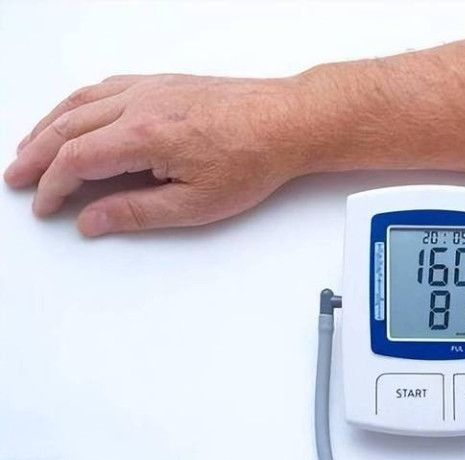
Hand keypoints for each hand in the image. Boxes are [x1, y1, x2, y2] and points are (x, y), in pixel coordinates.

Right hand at [4, 74, 320, 235]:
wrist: (288, 122)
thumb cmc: (253, 159)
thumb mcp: (195, 204)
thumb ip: (136, 213)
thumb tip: (92, 221)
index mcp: (143, 135)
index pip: (75, 160)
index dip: (53, 186)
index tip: (44, 205)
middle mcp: (139, 103)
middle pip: (67, 127)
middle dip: (36, 155)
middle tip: (18, 177)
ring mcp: (151, 88)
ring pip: (81, 102)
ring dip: (49, 125)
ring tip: (31, 147)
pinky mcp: (164, 82)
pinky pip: (105, 87)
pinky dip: (78, 103)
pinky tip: (75, 114)